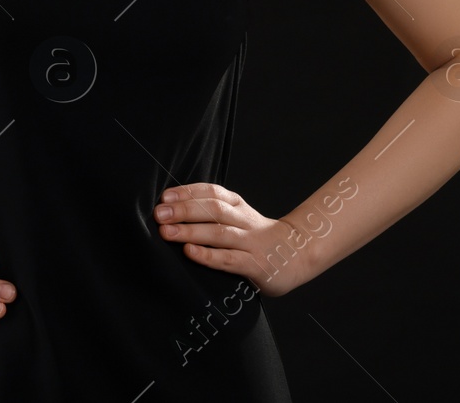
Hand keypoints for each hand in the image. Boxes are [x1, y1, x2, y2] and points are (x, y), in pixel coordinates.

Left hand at [154, 182, 314, 296]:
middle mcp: (245, 221)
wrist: (300, 253)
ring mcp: (252, 243)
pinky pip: (230, 259)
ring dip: (191, 231)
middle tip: (159, 214)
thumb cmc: (258, 237)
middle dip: (184, 210)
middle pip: (213, 210)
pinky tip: (190, 252)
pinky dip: (208, 256)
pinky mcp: (256, 265)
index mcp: (239, 206)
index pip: (213, 193)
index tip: (165, 196)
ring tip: (166, 232)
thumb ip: (214, 213)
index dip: (188, 193)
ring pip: (220, 233)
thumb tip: (173, 210)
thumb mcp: (240, 218)